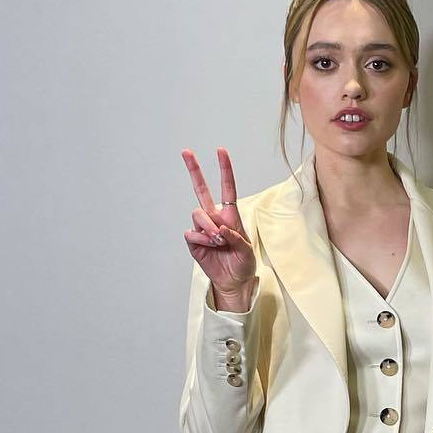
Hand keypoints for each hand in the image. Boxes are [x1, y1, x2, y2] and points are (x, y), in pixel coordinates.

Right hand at [181, 146, 256, 294]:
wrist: (233, 281)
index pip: (227, 188)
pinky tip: (210, 247)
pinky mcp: (194, 241)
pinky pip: (192, 233)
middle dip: (194, 170)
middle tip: (186, 152)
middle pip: (201, 190)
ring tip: (218, 240)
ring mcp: (203, 228)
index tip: (221, 151)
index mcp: (230, 215)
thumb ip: (235, 237)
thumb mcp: (246, 251)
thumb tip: (220, 228)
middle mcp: (214, 217)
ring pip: (198, 214)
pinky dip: (202, 239)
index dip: (224, 170)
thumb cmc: (242, 263)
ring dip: (208, 226)